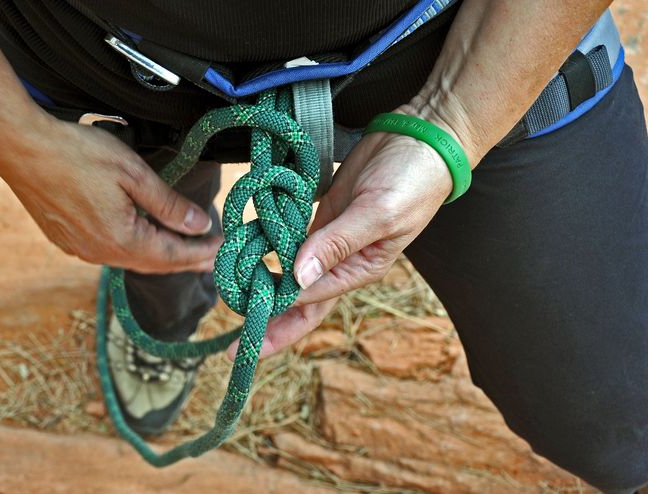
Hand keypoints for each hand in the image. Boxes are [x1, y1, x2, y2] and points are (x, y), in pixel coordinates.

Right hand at [0, 117, 221, 272]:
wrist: (19, 147)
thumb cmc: (77, 154)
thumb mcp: (134, 174)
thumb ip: (169, 204)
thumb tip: (199, 225)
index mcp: (121, 239)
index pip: (172, 255)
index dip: (200, 252)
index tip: (223, 247)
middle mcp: (100, 253)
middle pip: (154, 264)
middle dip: (186, 261)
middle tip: (212, 260)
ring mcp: (80, 249)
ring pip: (131, 260)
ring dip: (160, 257)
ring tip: (183, 253)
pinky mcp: (65, 240)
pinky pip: (109, 252)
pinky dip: (134, 250)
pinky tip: (142, 243)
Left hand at [228, 121, 456, 359]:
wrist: (420, 138)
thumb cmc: (411, 180)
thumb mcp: (378, 214)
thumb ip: (338, 245)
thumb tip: (298, 278)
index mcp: (360, 270)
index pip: (312, 303)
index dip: (277, 317)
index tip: (246, 324)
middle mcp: (342, 262)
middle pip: (299, 302)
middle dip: (268, 326)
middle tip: (232, 352)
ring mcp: (329, 239)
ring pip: (290, 273)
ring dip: (263, 288)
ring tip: (230, 305)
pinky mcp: (321, 217)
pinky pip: (289, 240)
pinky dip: (267, 250)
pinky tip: (245, 258)